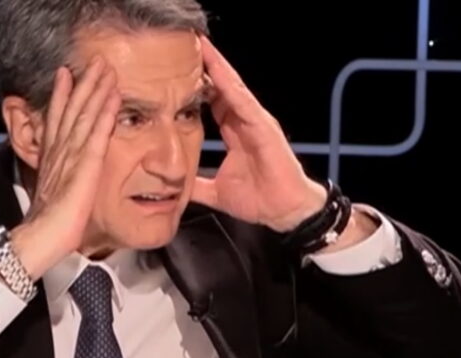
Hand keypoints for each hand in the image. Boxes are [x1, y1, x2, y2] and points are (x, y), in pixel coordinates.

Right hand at [10, 56, 120, 279]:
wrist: (38, 240)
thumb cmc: (48, 229)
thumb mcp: (53, 200)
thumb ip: (59, 185)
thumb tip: (62, 186)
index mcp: (52, 160)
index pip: (58, 121)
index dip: (62, 96)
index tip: (66, 75)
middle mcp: (59, 153)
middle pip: (71, 111)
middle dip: (82, 84)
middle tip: (93, 62)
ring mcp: (71, 158)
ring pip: (84, 116)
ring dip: (95, 91)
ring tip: (105, 70)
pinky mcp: (85, 168)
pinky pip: (97, 135)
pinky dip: (104, 114)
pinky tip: (113, 98)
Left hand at [190, 36, 328, 232]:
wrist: (285, 211)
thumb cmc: (259, 199)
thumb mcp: (217, 191)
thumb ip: (197, 185)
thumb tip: (175, 187)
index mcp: (234, 132)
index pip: (212, 102)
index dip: (197, 86)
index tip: (177, 71)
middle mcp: (245, 122)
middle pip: (222, 87)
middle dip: (205, 67)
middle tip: (185, 45)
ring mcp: (256, 121)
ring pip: (232, 88)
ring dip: (217, 66)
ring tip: (200, 46)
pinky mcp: (264, 127)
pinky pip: (243, 102)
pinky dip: (230, 85)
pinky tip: (217, 70)